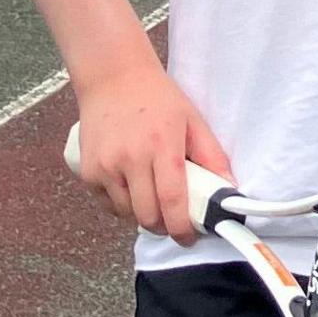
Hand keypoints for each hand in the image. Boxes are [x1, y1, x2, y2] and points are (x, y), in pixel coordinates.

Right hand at [67, 69, 230, 242]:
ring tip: (153, 198)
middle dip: (164, 226)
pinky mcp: (87, 171)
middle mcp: (130, 158)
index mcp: (161, 146)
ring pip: (126, 213)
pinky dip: (122, 205)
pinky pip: (107, 204)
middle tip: (174, 220)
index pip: (172, 200)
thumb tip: (229, 190)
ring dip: (142, 215)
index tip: (189, 238)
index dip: (182, 227)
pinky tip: (132, 189)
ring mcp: (105, 166)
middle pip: (148, 215)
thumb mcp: (192, 121)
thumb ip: (212, 157)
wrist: (113, 78)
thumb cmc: (157, 98)